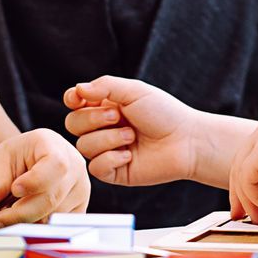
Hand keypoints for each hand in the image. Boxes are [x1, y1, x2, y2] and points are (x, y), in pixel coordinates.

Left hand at [0, 129, 90, 228]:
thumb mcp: (0, 163)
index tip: (14, 189)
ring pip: (53, 218)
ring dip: (26, 223)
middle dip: (20, 214)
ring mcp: (81, 192)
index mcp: (56, 147)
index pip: (56, 165)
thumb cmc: (17, 161)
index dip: (36, 181)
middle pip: (52, 199)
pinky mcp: (79, 212)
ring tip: (6, 218)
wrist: (31, 165)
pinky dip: (35, 229)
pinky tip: (22, 222)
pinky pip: (57, 228)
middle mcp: (75, 169)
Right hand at [64, 75, 220, 186]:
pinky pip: (95, 168)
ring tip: (132, 137)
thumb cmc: (164, 113)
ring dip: (108, 139)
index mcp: (105, 105)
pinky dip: (111, 159)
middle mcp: (103, 128)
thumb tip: (77, 89)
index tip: (79, 99)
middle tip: (118, 116)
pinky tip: (130, 155)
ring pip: (83, 146)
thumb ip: (104, 86)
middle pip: (73, 123)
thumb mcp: (134, 91)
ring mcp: (107, 150)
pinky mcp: (114, 171)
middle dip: (93, 119)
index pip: (74, 102)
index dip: (72, 100)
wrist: (186, 141)